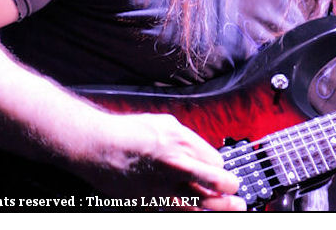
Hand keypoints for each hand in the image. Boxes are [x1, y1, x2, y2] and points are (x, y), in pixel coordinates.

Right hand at [73, 112, 246, 210]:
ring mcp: (162, 188)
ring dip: (219, 207)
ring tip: (234, 209)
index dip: (220, 168)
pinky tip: (196, 212)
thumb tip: (203, 152)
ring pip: (198, 204)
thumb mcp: (166, 124)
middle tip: (238, 195)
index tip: (222, 171)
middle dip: (230, 191)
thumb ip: (188, 139)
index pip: (216, 163)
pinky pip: (175, 211)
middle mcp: (175, 168)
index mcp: (181, 145)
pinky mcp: (149, 201)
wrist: (96, 147)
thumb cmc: (129, 132)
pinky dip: (190, 211)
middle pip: (214, 185)